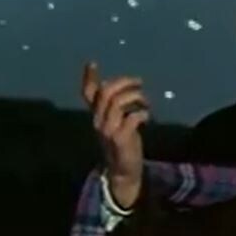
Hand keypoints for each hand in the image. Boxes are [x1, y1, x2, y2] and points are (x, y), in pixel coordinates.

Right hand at [81, 62, 149, 208]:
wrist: (123, 171)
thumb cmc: (122, 145)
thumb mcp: (116, 123)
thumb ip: (116, 108)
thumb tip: (125, 89)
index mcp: (96, 116)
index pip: (88, 94)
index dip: (89, 78)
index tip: (92, 63)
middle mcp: (98, 121)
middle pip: (106, 93)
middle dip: (124, 83)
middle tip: (139, 83)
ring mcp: (109, 130)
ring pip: (117, 103)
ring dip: (136, 97)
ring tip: (145, 102)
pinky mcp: (121, 138)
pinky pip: (131, 118)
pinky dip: (142, 113)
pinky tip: (147, 117)